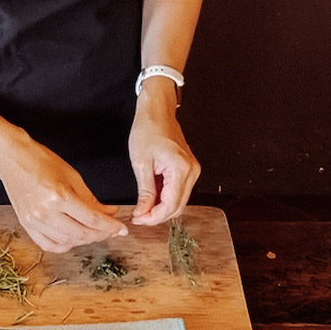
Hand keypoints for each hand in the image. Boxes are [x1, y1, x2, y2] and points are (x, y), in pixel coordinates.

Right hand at [0, 137, 128, 252]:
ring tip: (95, 231)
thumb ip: (91, 199)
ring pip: (67, 242)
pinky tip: (74, 238)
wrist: (12, 157)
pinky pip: (49, 244)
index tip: (122, 228)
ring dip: (85, 239)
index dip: (111, 226)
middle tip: (112, 230)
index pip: (92, 219)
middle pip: (81, 234)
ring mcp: (34, 221)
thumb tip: (109, 214)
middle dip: (101, 234)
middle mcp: (46, 213)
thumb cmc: (41, 160)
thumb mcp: (72, 176)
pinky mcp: (26, 225)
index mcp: (59, 197)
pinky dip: (64, 245)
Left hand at [128, 80, 199, 225]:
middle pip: (178, 206)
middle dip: (158, 215)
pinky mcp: (188, 168)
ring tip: (142, 207)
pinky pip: (179, 190)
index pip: (170, 205)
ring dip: (162, 207)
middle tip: (139, 216)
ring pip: (179, 200)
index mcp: (181, 169)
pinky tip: (151, 196)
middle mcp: (192, 171)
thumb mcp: (141, 162)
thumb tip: (143, 212)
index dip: (154, 217)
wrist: (156, 110)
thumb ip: (145, 191)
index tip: (138, 219)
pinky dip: (165, 197)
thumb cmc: (148, 128)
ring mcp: (192, 170)